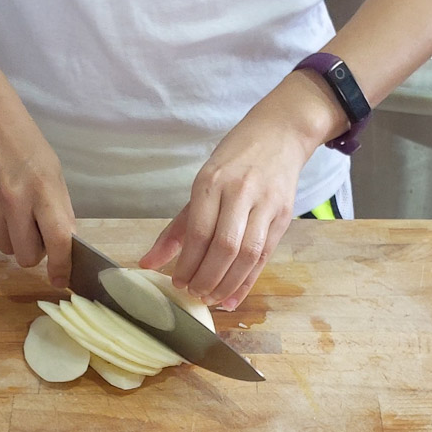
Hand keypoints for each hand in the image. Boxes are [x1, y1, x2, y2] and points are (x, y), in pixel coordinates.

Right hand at [0, 94, 74, 287]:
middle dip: (34, 253)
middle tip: (35, 232)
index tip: (61, 279)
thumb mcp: (53, 172)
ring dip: (13, 239)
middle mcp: (14, 201)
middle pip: (26, 256)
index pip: (57, 240)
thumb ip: (60, 209)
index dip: (62, 266)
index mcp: (43, 190)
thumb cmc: (25, 145)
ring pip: (5, 248)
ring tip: (14, 212)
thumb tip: (65, 245)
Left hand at [139, 111, 311, 309]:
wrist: (280, 134)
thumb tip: (148, 263)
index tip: (178, 281)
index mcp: (212, 182)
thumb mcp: (203, 184)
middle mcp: (240, 192)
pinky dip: (248, 280)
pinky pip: (265, 255)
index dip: (188, 263)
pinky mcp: (284, 216)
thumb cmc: (235, 160)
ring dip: (227, 283)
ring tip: (211, 298)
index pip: (199, 232)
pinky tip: (233, 296)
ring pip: (247, 255)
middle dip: (207, 278)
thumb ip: (177, 228)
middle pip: (225, 247)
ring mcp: (265, 204)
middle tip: (195, 293)